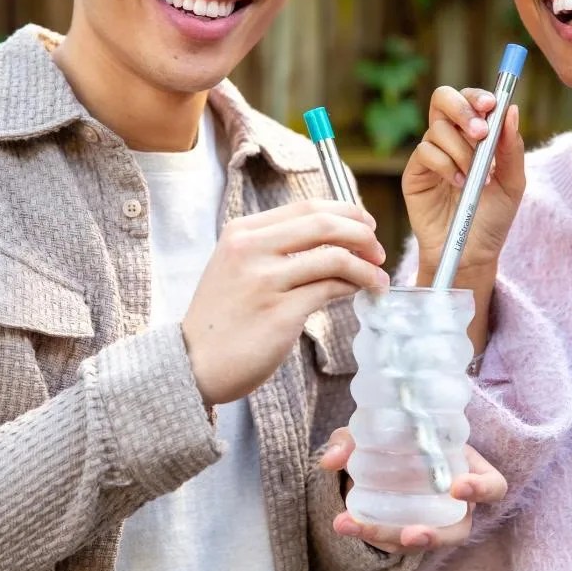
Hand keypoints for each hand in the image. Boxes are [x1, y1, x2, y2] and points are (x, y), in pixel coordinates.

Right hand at [182, 200, 388, 405]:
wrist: (193, 363)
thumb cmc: (223, 319)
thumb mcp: (237, 268)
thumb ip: (274, 248)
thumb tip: (332, 239)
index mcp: (242, 233)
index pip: (307, 207)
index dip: (346, 212)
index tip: (367, 225)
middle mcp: (251, 250)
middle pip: (324, 224)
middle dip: (362, 234)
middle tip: (379, 250)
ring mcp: (265, 281)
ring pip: (334, 257)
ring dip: (367, 267)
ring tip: (379, 279)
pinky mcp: (280, 313)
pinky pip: (330, 290)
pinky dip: (354, 287)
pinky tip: (362, 293)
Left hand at [320, 428, 507, 553]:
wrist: (373, 458)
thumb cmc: (389, 439)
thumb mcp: (371, 431)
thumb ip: (352, 439)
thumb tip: (332, 461)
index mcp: (463, 468)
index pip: (493, 485)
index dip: (482, 489)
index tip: (457, 487)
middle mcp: (454, 502)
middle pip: (458, 530)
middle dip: (435, 536)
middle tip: (408, 534)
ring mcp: (433, 522)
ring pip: (423, 543)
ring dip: (391, 539)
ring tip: (354, 527)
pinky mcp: (408, 534)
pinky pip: (396, 545)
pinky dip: (371, 536)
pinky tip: (346, 523)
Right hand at [403, 86, 525, 278]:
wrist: (471, 253)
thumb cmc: (492, 219)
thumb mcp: (513, 183)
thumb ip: (511, 148)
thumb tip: (510, 109)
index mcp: (473, 136)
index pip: (469, 100)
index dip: (477, 96)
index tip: (491, 105)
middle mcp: (449, 140)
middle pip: (442, 99)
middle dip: (462, 109)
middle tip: (480, 132)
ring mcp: (430, 156)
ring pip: (437, 129)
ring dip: (461, 151)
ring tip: (474, 178)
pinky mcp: (415, 174)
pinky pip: (425, 152)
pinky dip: (446, 165)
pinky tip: (459, 185)